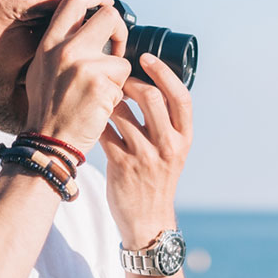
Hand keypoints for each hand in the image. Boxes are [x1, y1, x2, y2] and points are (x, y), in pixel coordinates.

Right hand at [23, 0, 131, 153]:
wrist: (48, 144)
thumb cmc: (48, 110)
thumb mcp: (42, 70)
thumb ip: (61, 46)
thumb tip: (87, 25)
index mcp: (49, 43)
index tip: (107, 2)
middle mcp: (64, 49)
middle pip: (108, 16)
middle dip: (120, 31)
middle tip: (117, 50)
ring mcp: (83, 66)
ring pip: (121, 57)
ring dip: (118, 77)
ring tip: (99, 94)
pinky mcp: (101, 84)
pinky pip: (124, 82)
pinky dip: (118, 96)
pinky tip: (100, 107)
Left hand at [99, 53, 192, 248]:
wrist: (148, 221)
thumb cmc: (157, 178)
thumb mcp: (173, 150)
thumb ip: (165, 121)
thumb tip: (148, 82)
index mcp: (185, 138)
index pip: (181, 96)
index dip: (164, 72)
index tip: (147, 57)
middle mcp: (169, 146)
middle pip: (151, 98)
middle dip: (130, 81)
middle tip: (118, 77)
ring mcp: (146, 157)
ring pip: (123, 113)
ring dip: (109, 99)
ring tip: (102, 94)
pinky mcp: (122, 167)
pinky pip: (105, 132)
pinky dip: (97, 119)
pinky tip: (92, 115)